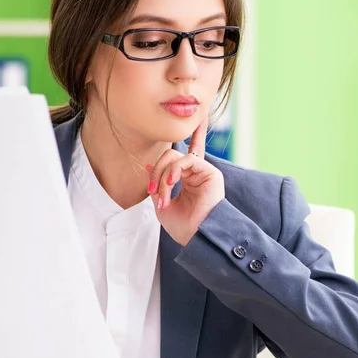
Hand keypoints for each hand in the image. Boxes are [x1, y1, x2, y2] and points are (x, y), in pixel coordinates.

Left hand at [147, 115, 224, 245]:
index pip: (184, 155)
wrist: (197, 238)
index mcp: (188, 179)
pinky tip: (171, 183)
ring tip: (162, 194)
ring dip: (163, 176)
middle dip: (157, 172)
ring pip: (175, 157)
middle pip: (171, 156)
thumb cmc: (184, 226)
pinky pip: (185, 160)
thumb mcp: (162, 204)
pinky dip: (173, 171)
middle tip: (153, 190)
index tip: (196, 119)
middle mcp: (197, 172)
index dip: (191, 135)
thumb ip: (157, 184)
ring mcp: (204, 171)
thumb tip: (148, 165)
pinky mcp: (209, 172)